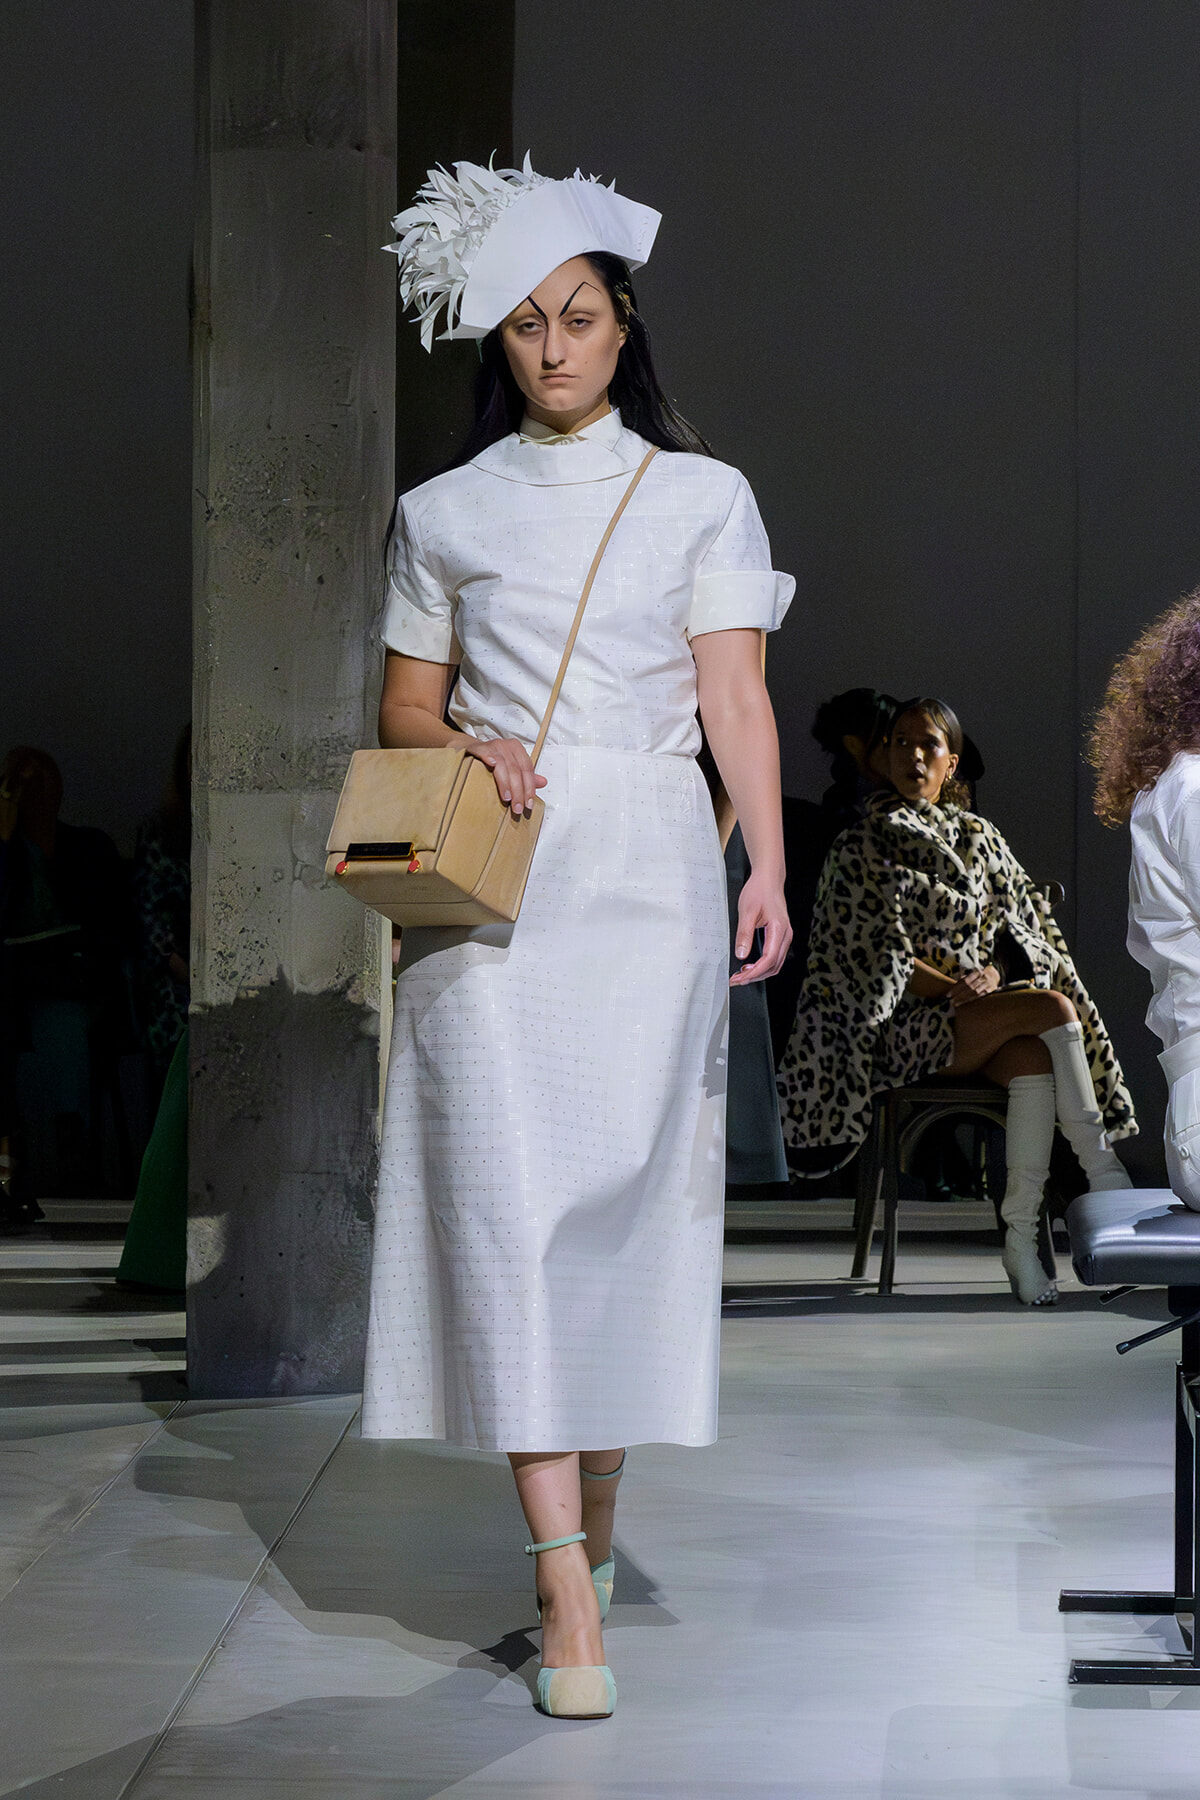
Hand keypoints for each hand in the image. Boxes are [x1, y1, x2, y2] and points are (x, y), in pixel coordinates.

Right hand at [463, 737, 546, 816]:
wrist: (472, 750)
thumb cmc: (493, 759)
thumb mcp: (511, 766)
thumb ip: (526, 775)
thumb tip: (543, 783)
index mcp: (517, 749)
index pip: (527, 769)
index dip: (529, 788)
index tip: (529, 804)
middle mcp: (506, 745)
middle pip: (516, 770)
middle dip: (518, 791)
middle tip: (517, 807)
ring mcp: (493, 746)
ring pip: (503, 765)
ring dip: (505, 783)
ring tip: (507, 798)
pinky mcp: (479, 747)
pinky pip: (485, 753)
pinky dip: (488, 758)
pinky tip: (490, 764)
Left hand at [730, 870, 790, 986]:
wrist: (768, 879)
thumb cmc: (759, 891)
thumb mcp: (747, 911)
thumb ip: (744, 934)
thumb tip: (741, 955)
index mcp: (779, 929)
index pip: (768, 959)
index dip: (753, 973)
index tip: (738, 978)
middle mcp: (785, 935)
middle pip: (773, 966)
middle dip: (755, 976)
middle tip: (736, 979)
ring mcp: (785, 936)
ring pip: (775, 964)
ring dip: (759, 973)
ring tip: (741, 974)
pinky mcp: (781, 936)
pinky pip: (775, 957)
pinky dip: (763, 965)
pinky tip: (750, 965)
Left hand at [947, 965, 1000, 1007]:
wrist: (995, 974)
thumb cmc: (980, 975)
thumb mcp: (973, 974)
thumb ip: (964, 979)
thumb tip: (955, 985)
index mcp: (976, 972)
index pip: (965, 981)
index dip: (956, 988)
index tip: (949, 995)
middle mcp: (982, 978)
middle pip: (969, 988)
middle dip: (959, 995)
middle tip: (951, 1001)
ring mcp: (988, 984)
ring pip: (975, 993)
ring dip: (964, 999)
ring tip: (956, 1003)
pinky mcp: (991, 990)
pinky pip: (981, 996)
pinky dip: (973, 1000)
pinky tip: (966, 1003)